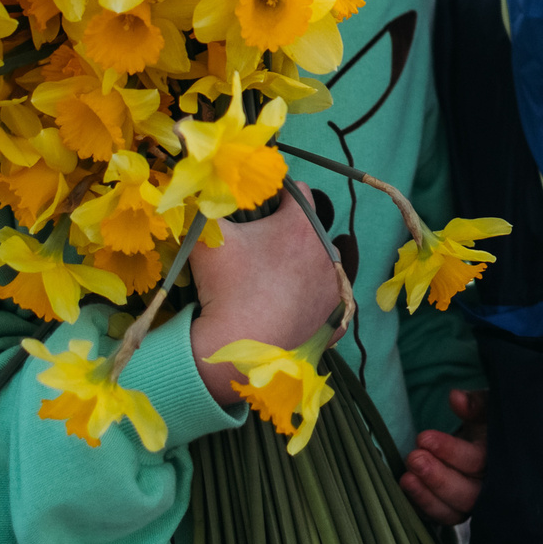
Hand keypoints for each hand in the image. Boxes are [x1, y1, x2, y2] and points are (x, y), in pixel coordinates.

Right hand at [187, 204, 341, 398]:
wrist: (238, 351)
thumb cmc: (226, 288)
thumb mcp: (210, 239)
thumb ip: (209, 209)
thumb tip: (206, 194)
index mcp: (303, 225)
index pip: (297, 192)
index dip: (276, 196)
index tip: (260, 210)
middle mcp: (328, 252)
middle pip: (309, 230)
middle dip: (288, 234)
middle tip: (260, 251)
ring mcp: (335, 287)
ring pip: (319, 264)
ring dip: (301, 266)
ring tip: (272, 281)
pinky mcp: (336, 317)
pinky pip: (325, 298)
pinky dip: (309, 298)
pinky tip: (287, 304)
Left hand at [401, 389, 486, 524]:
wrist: (485, 439)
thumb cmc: (486, 420)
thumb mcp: (486, 406)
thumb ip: (475, 402)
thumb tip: (456, 398)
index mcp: (500, 458)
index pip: (477, 461)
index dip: (450, 451)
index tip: (423, 438)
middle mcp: (489, 486)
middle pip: (467, 493)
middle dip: (437, 477)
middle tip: (414, 458)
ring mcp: (472, 502)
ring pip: (453, 511)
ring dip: (427, 496)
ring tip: (406, 478)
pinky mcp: (455, 510)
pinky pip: (441, 517)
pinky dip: (423, 507)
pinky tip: (407, 490)